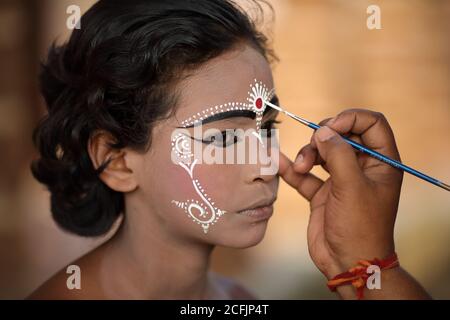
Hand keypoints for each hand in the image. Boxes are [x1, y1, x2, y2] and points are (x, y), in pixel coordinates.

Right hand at [279, 109, 402, 278]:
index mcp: (381, 162)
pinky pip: (306, 175)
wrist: (347, 262)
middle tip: (313, 148)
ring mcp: (341, 179)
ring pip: (322, 152)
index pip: (371, 124)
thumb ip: (338, 154)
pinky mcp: (323, 193)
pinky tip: (279, 163)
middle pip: (341, 135)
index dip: (350, 118)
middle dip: (323, 138)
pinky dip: (292, 169)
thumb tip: (324, 130)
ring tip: (301, 167)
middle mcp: (362, 167)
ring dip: (307, 155)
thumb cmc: (359, 226)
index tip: (330, 127)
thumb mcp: (352, 186)